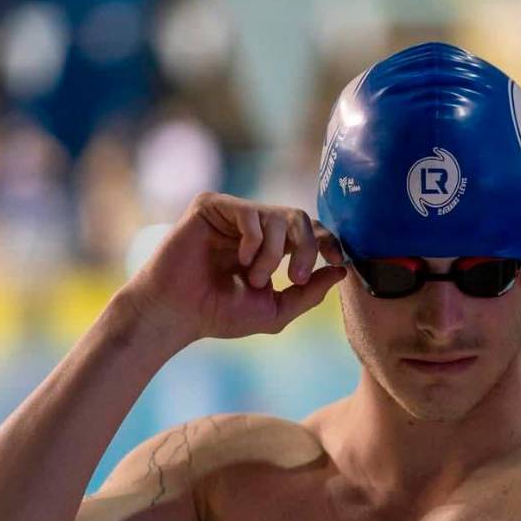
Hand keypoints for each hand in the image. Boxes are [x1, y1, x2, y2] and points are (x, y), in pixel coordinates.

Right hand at [119, 192, 346, 343]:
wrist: (177, 314)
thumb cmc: (219, 314)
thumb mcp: (275, 309)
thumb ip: (309, 292)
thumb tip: (342, 271)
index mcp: (272, 245)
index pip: (310, 230)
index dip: (328, 241)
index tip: (337, 261)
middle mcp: (255, 225)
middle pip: (301, 218)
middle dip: (307, 248)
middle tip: (296, 278)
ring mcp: (233, 213)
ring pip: (279, 216)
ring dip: (273, 255)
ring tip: (253, 278)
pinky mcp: (211, 206)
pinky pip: (251, 213)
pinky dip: (254, 241)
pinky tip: (239, 260)